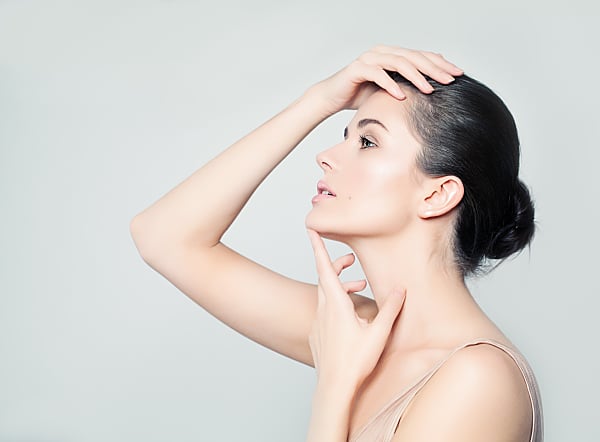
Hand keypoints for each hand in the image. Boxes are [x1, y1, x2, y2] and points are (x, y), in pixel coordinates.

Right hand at [306, 45, 462, 115]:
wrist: (331, 97)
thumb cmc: (359, 96)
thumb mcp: (389, 91)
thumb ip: (407, 86)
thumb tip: (431, 89)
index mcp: (392, 55)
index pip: (421, 56)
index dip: (440, 64)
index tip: (458, 75)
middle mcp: (382, 52)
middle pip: (414, 57)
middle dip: (434, 69)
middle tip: (450, 80)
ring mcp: (370, 58)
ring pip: (399, 63)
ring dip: (416, 77)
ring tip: (429, 90)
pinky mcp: (358, 68)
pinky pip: (378, 74)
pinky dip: (390, 85)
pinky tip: (402, 95)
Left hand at [307, 229, 405, 388]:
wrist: (334, 387)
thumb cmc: (354, 362)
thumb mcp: (378, 332)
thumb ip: (390, 308)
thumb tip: (399, 289)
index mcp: (335, 304)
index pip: (324, 267)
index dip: (318, 247)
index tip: (311, 229)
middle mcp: (323, 309)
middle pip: (325, 278)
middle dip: (337, 264)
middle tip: (351, 260)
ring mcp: (318, 322)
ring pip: (326, 294)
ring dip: (340, 285)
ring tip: (359, 286)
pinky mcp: (318, 334)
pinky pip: (325, 310)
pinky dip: (336, 303)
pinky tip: (351, 314)